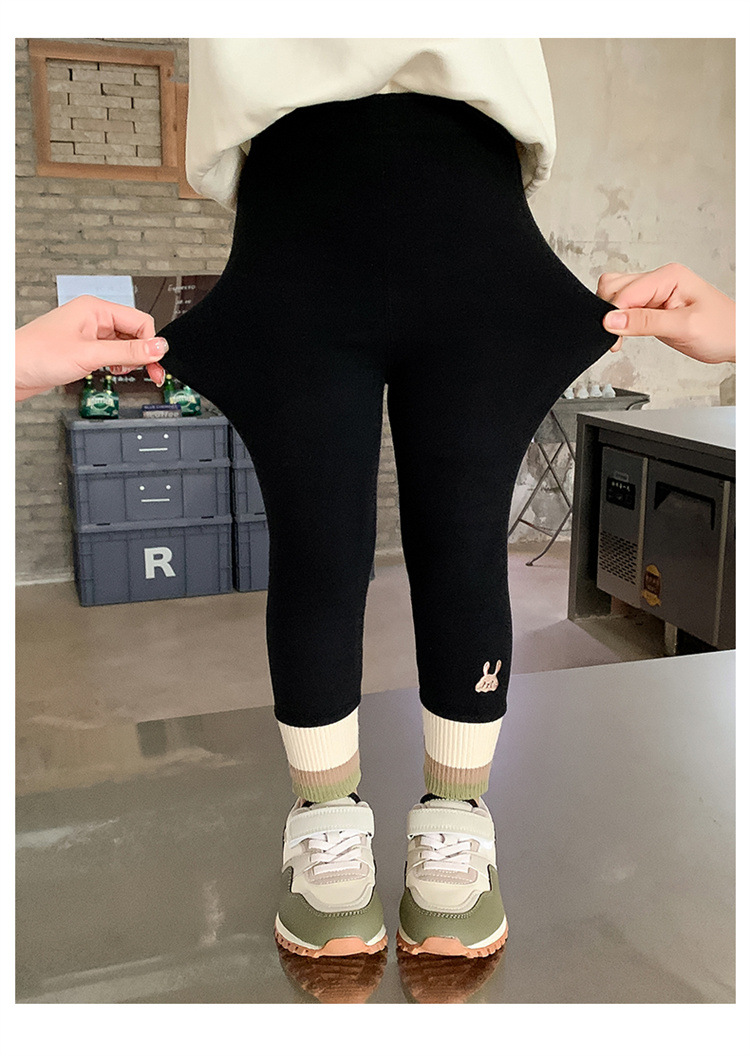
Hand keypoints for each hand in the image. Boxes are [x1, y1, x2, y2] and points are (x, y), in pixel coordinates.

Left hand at [15, 295, 168, 401]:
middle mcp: (93, 318)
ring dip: (129, 360)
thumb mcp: (90, 354)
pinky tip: (111, 371)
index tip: (156, 363)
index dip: (150, 343)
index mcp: (95, 308)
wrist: (11, 370)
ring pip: (123, 344)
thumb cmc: (36, 355)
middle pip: (134, 332)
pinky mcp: (83, 349)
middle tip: (152, 374)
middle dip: (143, 353)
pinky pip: (111, 353)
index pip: (139, 320)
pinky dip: (116, 364)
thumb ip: (128, 351)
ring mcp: (88, 334)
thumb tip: (158, 347)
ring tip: (123, 371)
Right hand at [597, 263, 734, 363]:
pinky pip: (626, 308)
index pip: (625, 291)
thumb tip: (611, 320)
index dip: (614, 314)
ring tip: (621, 337)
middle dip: (609, 313)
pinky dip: (620, 322)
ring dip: (613, 317)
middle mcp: (660, 280)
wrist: (736, 339)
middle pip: (614, 287)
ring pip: (616, 296)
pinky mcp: (652, 307)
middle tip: (617, 338)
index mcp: (669, 276)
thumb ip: (644, 322)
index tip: (613, 336)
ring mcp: (655, 292)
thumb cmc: (722, 329)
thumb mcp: (683, 327)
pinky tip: (626, 334)